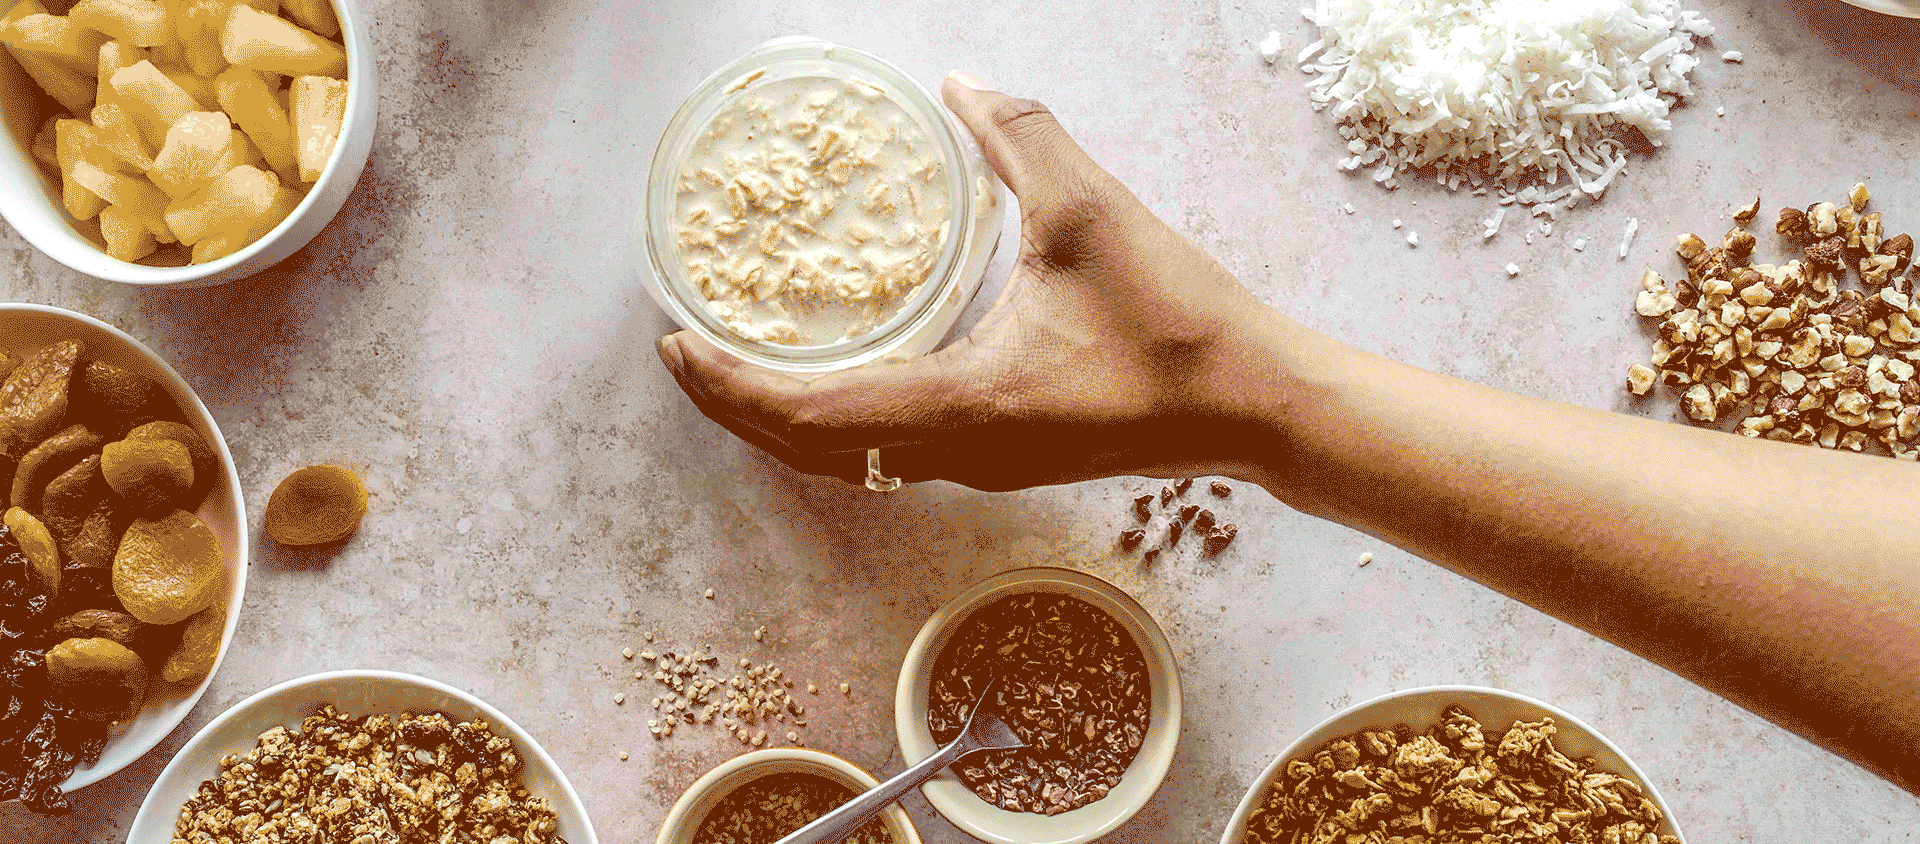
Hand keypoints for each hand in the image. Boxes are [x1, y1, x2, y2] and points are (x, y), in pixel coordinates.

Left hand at [657, 73, 1281, 489]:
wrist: (1256, 405)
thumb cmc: (1179, 327)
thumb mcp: (1091, 214)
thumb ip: (1020, 139)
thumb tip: (962, 86)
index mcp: (963, 408)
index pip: (810, 415)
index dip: (732, 385)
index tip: (677, 343)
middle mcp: (958, 453)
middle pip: (812, 451)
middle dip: (737, 407)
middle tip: (684, 353)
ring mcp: (982, 464)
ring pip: (851, 459)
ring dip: (784, 419)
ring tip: (740, 366)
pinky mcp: (1006, 455)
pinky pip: (891, 450)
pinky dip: (839, 420)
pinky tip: (836, 375)